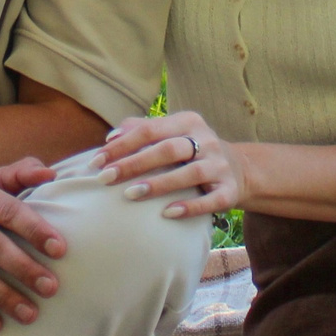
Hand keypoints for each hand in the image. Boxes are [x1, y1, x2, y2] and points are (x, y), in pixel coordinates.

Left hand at [90, 111, 242, 218]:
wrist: (239, 168)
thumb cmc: (191, 151)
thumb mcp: (171, 133)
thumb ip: (141, 130)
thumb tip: (110, 137)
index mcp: (188, 122)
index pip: (149, 130)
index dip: (121, 145)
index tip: (97, 162)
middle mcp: (206, 140)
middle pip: (168, 149)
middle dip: (134, 164)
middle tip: (105, 179)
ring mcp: (219, 166)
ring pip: (189, 174)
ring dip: (158, 184)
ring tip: (130, 194)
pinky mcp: (229, 190)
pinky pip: (211, 200)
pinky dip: (189, 206)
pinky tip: (167, 213)